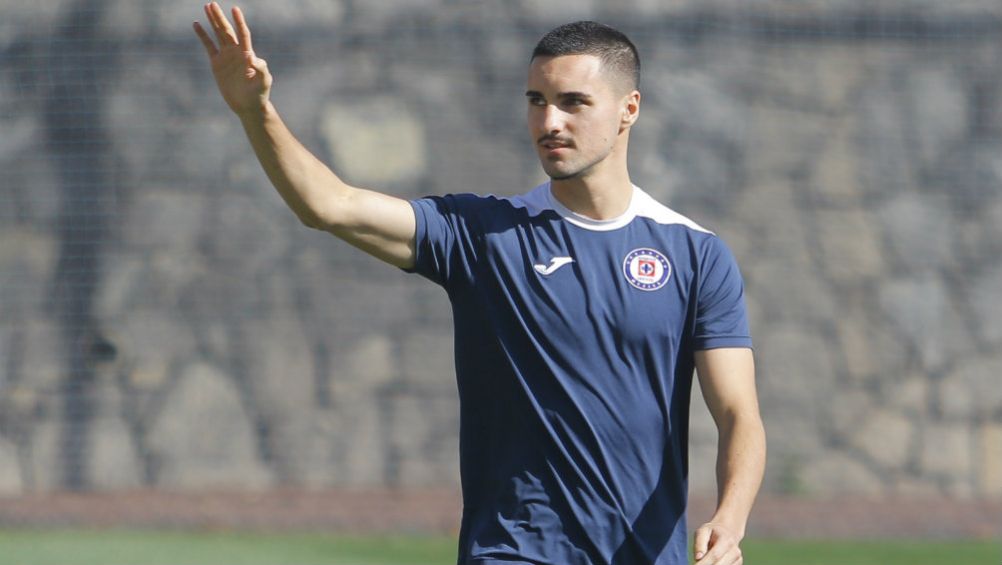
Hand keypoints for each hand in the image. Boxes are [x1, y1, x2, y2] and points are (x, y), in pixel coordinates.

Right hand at [193, 3, 271, 117]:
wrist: (248, 105)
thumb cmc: (259, 93)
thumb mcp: (264, 81)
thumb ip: (260, 68)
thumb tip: (251, 56)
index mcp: (247, 53)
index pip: (243, 33)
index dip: (239, 22)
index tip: (235, 9)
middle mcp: (236, 52)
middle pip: (227, 30)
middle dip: (220, 17)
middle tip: (212, 3)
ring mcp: (226, 56)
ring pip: (217, 35)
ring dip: (212, 21)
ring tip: (206, 7)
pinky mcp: (217, 64)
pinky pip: (208, 46)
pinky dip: (203, 35)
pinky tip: (197, 24)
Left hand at [693, 521, 743, 564]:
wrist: (727, 532)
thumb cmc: (711, 532)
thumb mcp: (702, 531)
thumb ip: (699, 544)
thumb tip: (698, 558)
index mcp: (726, 540)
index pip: (715, 555)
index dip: (704, 563)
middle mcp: (734, 551)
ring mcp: (738, 559)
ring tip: (704, 561)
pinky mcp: (738, 564)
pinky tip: (711, 562)